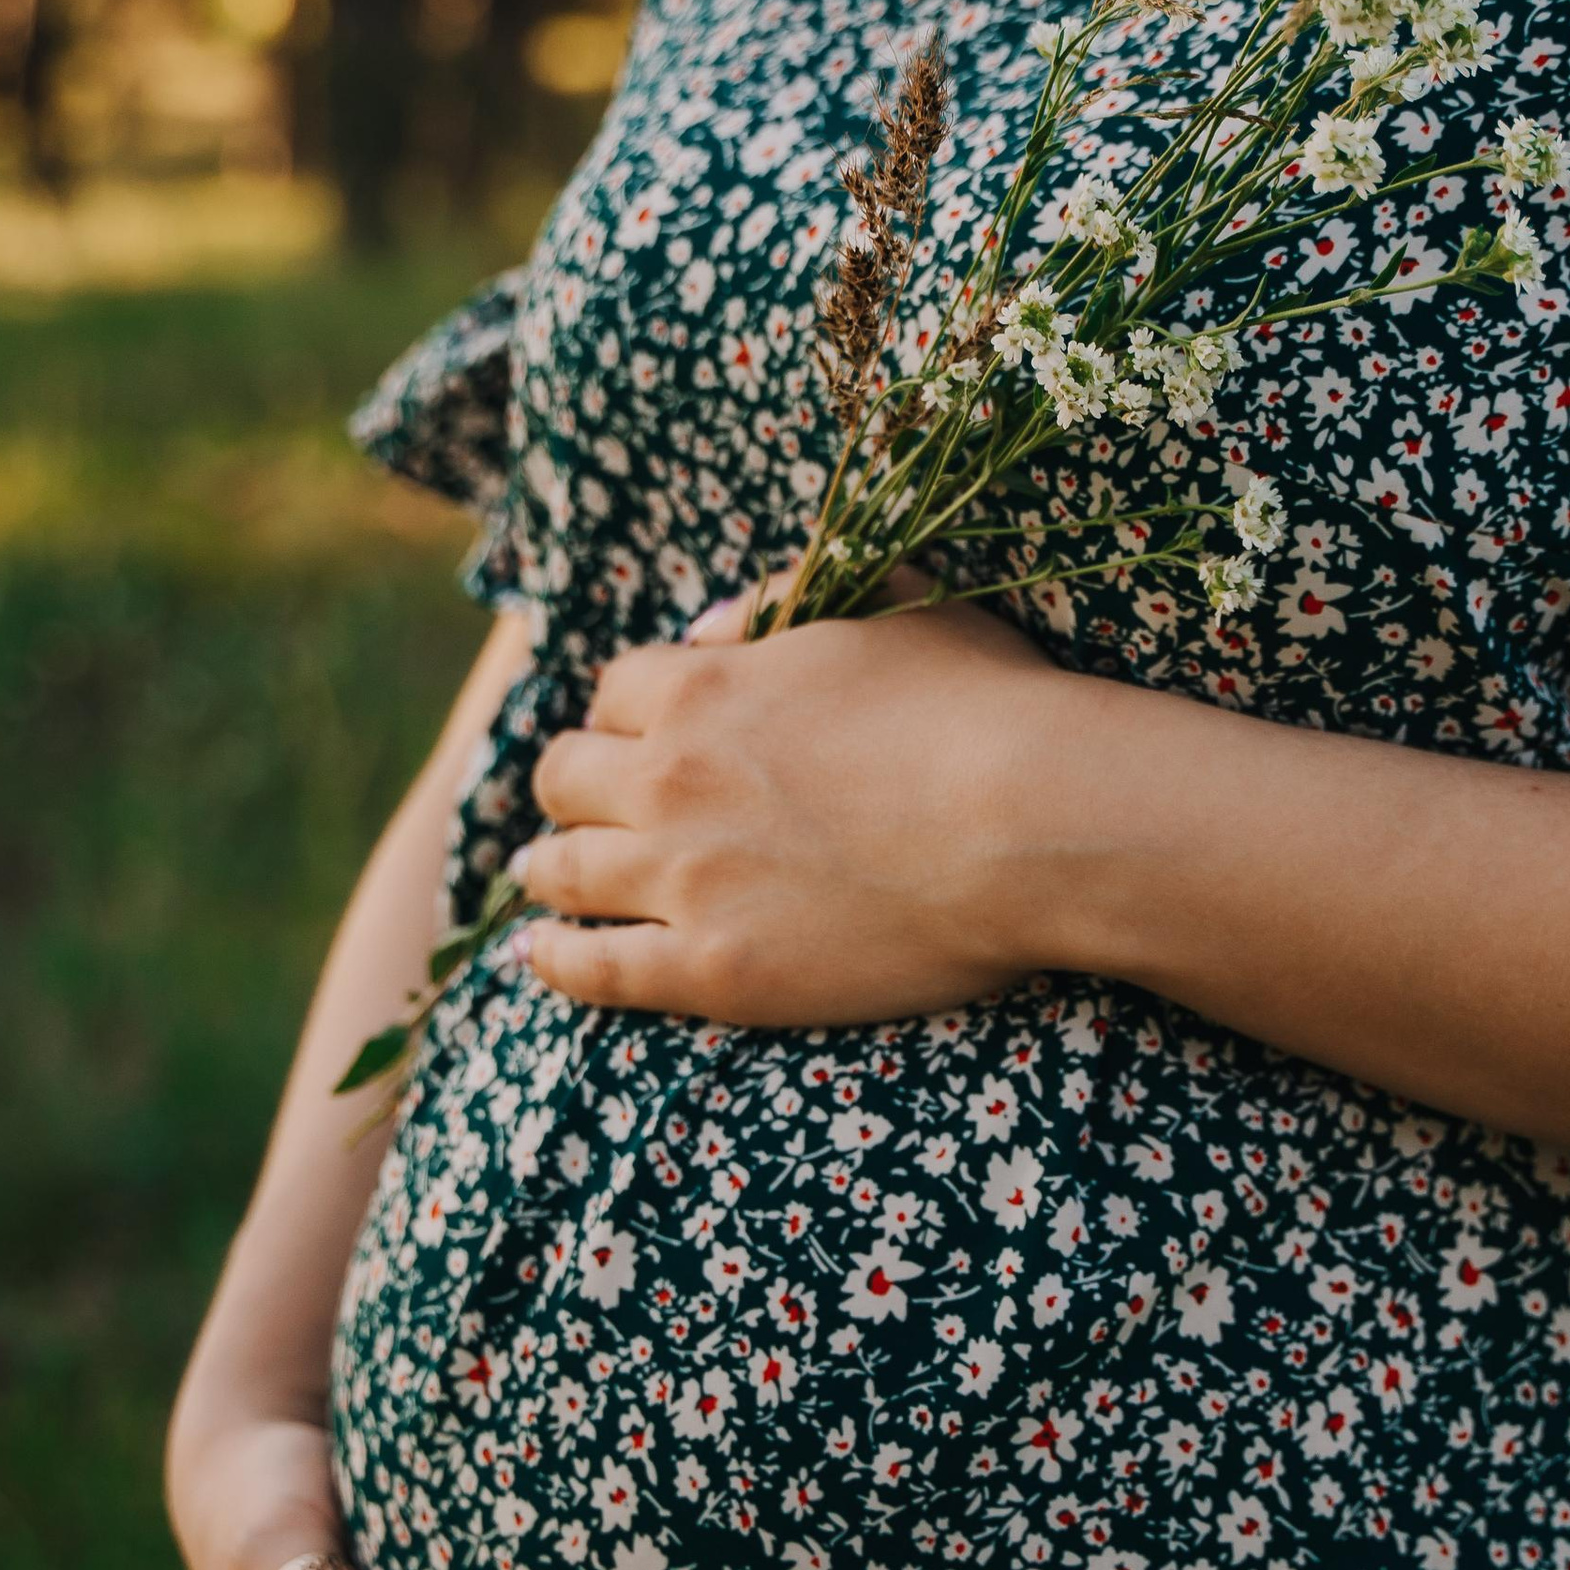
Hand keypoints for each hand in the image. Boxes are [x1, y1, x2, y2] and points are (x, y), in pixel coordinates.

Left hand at [513, 586, 1069, 1023]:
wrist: (1031, 821)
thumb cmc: (985, 705)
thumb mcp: (893, 609)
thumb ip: (789, 599)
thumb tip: (715, 622)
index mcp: (706, 685)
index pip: (615, 690)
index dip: (625, 711)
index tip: (637, 732)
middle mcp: (670, 777)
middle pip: (565, 776)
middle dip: (573, 785)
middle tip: (581, 805)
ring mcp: (683, 878)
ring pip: (561, 870)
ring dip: (547, 868)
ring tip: (542, 878)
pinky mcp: (712, 968)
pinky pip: (594, 969)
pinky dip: (555, 961)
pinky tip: (538, 959)